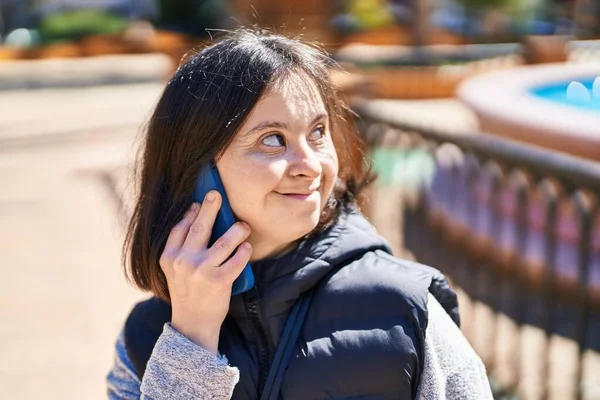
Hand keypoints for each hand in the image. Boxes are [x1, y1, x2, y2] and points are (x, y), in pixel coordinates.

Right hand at [159, 191, 251, 354]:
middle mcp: (183, 262)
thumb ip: (181, 251)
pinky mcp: (219, 281)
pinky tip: (247, 248)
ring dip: (237, 230)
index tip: (198, 203)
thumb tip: (198, 221)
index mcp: (169, 258)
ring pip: (224, 241)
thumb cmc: (188, 294)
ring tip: (244, 226)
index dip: (190, 214)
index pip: (180, 229)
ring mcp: (201, 271)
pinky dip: (244, 251)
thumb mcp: (175, 273)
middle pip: (200, 228)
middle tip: (217, 194)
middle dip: (209, 208)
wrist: (193, 325)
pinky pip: (237, 259)